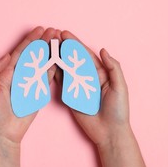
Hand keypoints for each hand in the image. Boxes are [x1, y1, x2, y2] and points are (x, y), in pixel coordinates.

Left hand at [0, 26, 57, 145]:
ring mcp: (31, 84)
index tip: (39, 30)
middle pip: (34, 55)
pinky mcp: (39, 93)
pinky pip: (47, 79)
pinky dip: (53, 68)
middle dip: (43, 42)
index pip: (20, 52)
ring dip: (50, 52)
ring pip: (42, 64)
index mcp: (7, 72)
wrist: (4, 132)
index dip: (29, 40)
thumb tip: (8, 55)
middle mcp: (20, 75)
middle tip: (53, 31)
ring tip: (58, 41)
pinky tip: (59, 59)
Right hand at [56, 30, 130, 147]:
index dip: (75, 43)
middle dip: (63, 47)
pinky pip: (61, 83)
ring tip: (47, 46)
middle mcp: (88, 78)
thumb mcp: (120, 87)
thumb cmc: (118, 110)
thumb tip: (103, 50)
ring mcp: (77, 87)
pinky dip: (54, 73)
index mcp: (100, 73)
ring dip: (57, 57)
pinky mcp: (70, 97)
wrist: (109, 132)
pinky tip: (47, 63)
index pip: (86, 55)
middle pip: (73, 59)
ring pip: (65, 69)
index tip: (65, 33)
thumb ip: (113, 68)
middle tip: (52, 36)